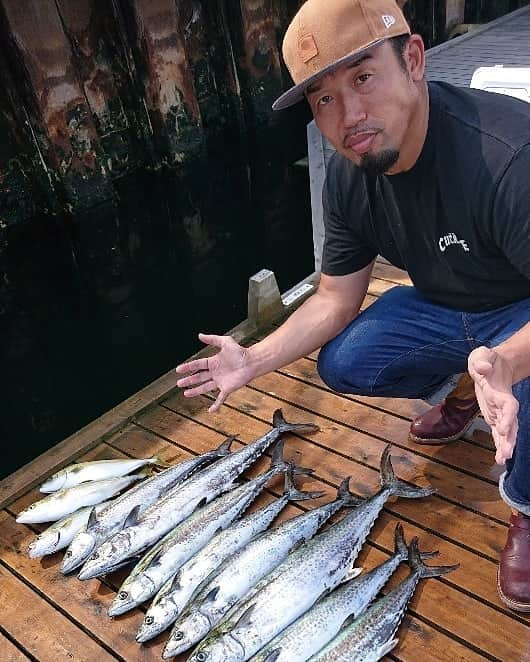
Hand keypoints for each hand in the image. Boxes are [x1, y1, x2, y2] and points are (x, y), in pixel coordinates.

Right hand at [176, 333, 252, 412]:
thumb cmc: (240, 351)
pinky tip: (211, 411)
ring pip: (205, 388)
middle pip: (199, 377)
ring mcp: (220, 381)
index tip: (178, 369)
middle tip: (179, 383)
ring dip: (196, 391)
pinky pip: (220, 398)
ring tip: (186, 394)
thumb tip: (200, 335)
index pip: (197, 365)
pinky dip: (216, 405)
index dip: (188, 367)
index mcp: (213, 362)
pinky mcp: (227, 388)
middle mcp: (215, 372)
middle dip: (189, 380)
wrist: (251, 362)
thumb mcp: (225, 342)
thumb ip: (212, 339)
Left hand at [468, 346, 517, 464]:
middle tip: (507, 453)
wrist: (497, 365)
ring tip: (503, 459)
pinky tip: (500, 458)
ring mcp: (500, 412)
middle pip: (510, 423)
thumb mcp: (482, 355)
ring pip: (506, 431)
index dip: (508, 417)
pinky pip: (498, 433)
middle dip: (509, 438)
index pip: (508, 406)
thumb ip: (482, 361)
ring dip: (505, 445)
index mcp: (500, 391)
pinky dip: (499, 444)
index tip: (504, 429)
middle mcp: (503, 404)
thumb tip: (483, 368)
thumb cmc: (488, 360)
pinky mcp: (494, 416)